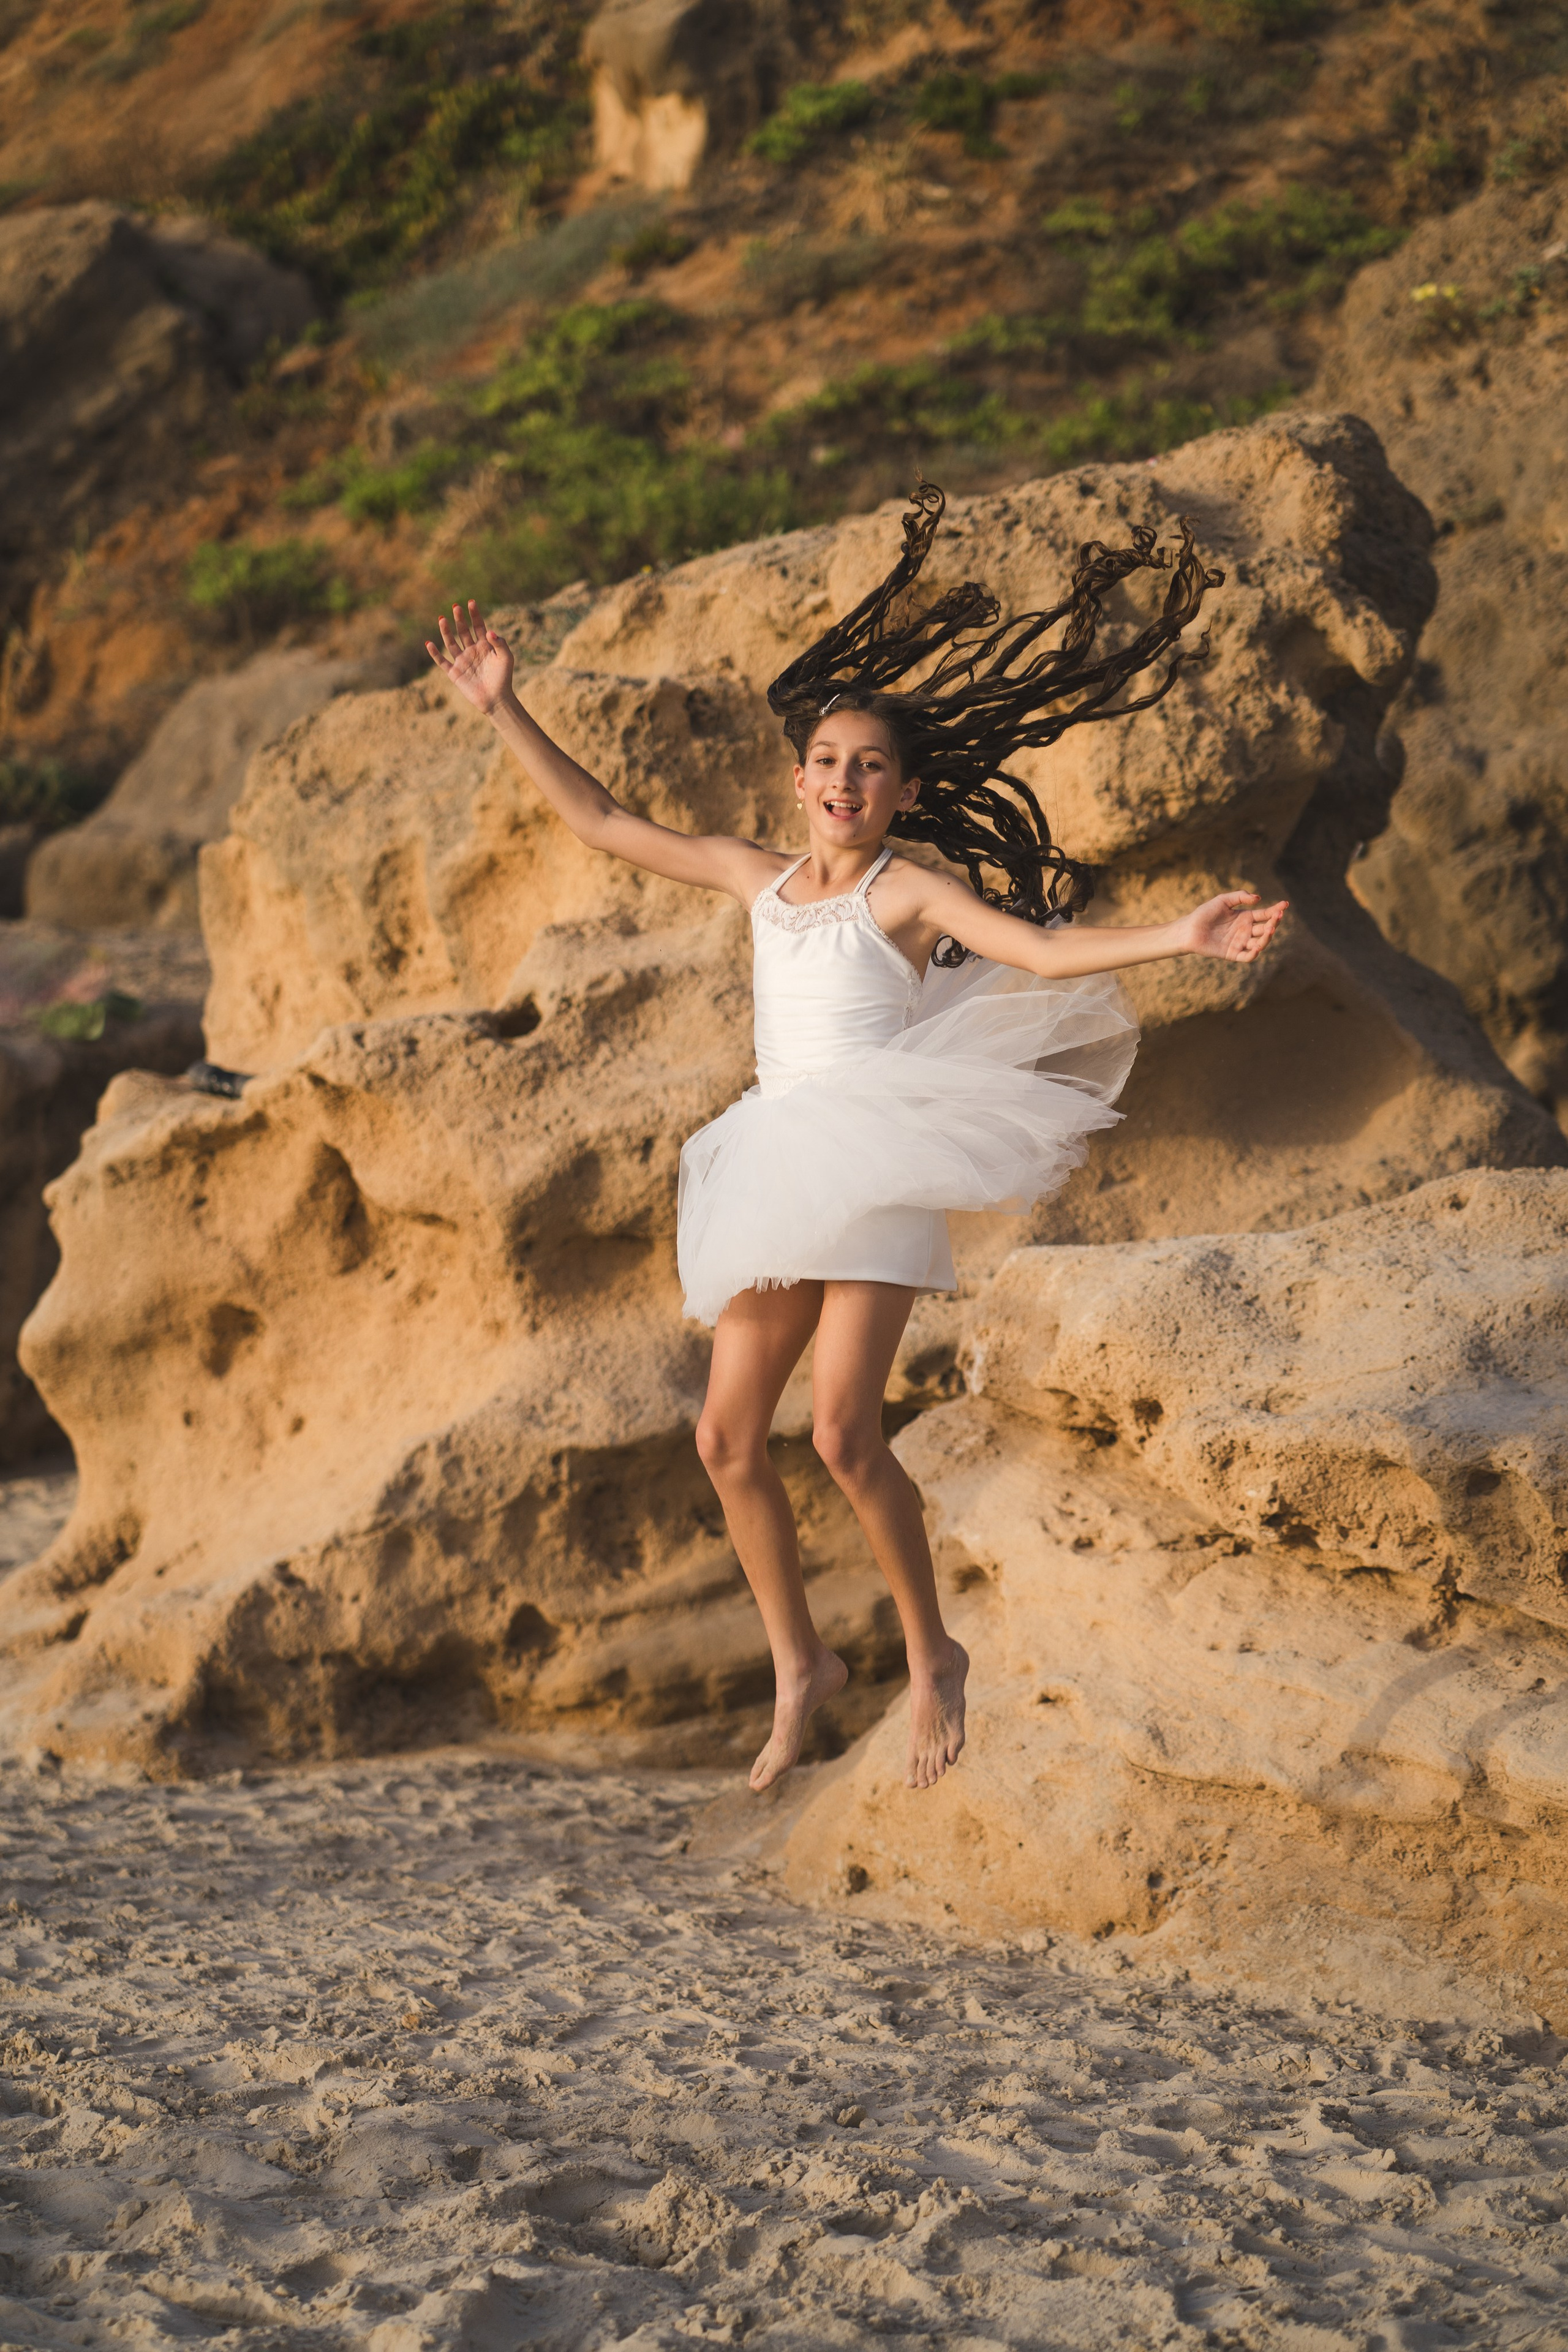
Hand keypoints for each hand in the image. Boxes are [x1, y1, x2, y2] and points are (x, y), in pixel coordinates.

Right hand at [426, 599, 512, 714]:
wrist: (496, 699)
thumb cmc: (504, 678)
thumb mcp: (506, 658)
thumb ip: (500, 643)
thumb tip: (489, 631)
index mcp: (485, 646)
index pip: (478, 626)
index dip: (474, 614)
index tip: (471, 602)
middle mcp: (472, 651)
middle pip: (463, 632)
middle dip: (460, 619)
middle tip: (456, 607)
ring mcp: (462, 661)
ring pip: (451, 643)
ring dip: (446, 631)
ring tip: (442, 618)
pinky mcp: (454, 673)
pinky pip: (442, 661)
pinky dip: (434, 653)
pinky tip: (429, 643)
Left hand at [1178, 889, 1288, 962]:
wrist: (1189, 929)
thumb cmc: (1204, 914)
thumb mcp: (1223, 900)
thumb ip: (1240, 896)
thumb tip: (1258, 899)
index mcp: (1245, 917)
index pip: (1265, 915)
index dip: (1276, 910)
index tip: (1285, 904)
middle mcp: (1245, 931)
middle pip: (1265, 928)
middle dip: (1273, 922)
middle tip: (1277, 916)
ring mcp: (1240, 943)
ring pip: (1260, 942)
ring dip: (1267, 937)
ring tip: (1270, 928)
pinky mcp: (1233, 954)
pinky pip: (1247, 956)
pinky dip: (1254, 953)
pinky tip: (1258, 946)